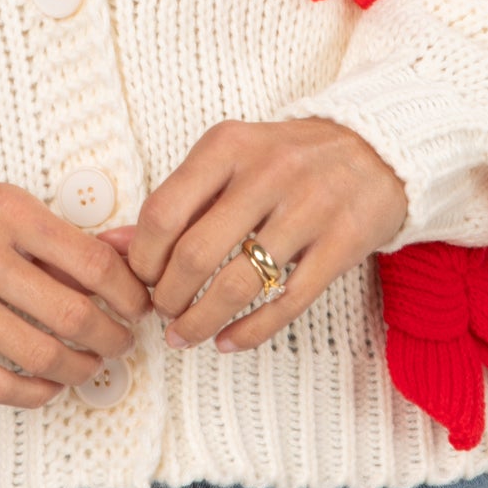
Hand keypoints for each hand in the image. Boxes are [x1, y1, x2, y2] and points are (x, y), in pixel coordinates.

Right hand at [0, 172, 153, 407]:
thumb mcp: (5, 206)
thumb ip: (64, 237)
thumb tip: (127, 260)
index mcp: (7, 210)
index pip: (91, 262)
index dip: (128, 293)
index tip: (139, 306)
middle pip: (71, 314)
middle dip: (111, 337)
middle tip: (120, 342)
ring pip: (39, 354)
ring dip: (79, 369)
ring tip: (90, 365)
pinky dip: (34, 393)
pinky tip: (49, 385)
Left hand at [98, 118, 406, 355]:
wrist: (377, 147)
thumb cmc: (287, 158)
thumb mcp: (228, 160)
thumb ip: (174, 201)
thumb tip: (110, 245)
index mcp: (228, 145)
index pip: (163, 212)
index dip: (142, 259)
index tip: (141, 279)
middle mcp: (266, 172)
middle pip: (194, 254)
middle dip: (168, 298)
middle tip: (164, 313)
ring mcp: (308, 207)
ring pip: (239, 285)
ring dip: (202, 322)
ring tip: (186, 335)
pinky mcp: (342, 242)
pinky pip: (286, 302)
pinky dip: (250, 332)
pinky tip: (228, 341)